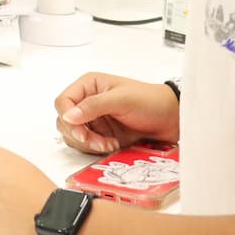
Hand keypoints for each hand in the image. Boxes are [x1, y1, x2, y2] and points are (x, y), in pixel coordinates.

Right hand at [55, 73, 178, 154]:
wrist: (172, 119)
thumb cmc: (151, 101)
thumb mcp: (122, 99)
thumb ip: (93, 105)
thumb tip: (69, 115)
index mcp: (89, 85)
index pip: (63, 102)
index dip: (67, 117)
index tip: (80, 131)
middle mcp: (88, 102)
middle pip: (65, 121)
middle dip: (79, 134)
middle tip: (96, 141)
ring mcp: (94, 119)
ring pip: (73, 136)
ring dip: (88, 143)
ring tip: (108, 143)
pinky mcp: (101, 134)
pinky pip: (86, 145)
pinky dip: (96, 148)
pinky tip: (111, 145)